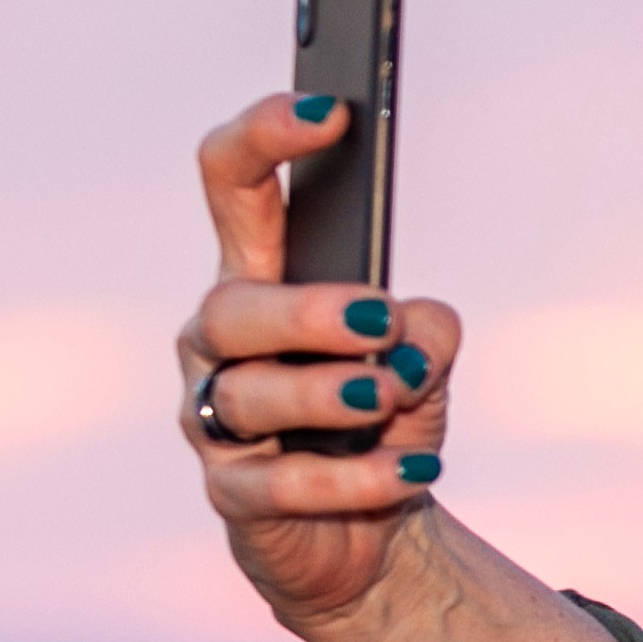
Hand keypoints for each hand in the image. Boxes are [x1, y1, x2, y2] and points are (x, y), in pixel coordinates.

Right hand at [178, 89, 465, 628]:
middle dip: (305, 310)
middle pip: (231, 305)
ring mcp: (215, 421)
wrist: (368, 532)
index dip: (265, 137)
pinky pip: (282, 483)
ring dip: (327, 392)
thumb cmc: (380, 420)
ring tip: (388, 397)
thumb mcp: (422, 364)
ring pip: (250, 393)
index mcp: (261, 278)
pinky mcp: (235, 496)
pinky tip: (411, 470)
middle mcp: (219, 344)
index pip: (236, 186)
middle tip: (381, 320)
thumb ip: (427, 333)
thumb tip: (412, 331)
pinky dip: (353, 478)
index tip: (330, 109)